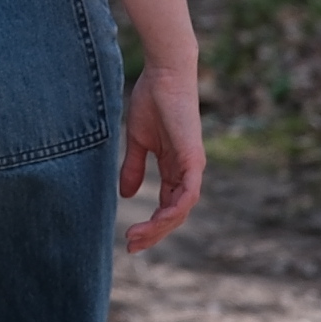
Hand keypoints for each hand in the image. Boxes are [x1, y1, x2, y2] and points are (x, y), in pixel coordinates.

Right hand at [119, 60, 203, 252]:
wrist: (164, 74)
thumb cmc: (152, 100)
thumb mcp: (138, 140)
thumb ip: (134, 167)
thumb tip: (127, 195)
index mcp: (174, 167)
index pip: (166, 206)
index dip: (151, 225)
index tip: (130, 239)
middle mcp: (186, 171)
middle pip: (174, 214)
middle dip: (154, 233)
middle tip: (132, 247)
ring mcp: (192, 166)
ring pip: (181, 209)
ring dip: (160, 227)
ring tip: (137, 237)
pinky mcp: (193, 159)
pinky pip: (189, 193)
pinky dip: (176, 210)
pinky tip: (159, 221)